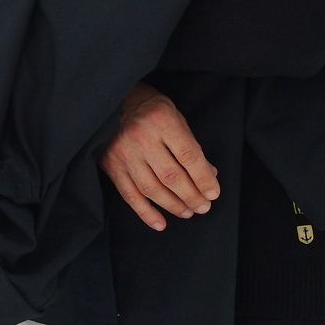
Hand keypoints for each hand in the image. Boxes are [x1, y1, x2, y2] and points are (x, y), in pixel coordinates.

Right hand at [99, 83, 219, 230]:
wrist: (112, 100)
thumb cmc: (150, 109)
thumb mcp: (176, 118)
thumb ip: (190, 147)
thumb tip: (209, 176)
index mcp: (162, 120)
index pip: (189, 157)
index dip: (204, 179)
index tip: (213, 193)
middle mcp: (141, 136)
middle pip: (171, 176)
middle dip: (192, 196)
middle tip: (203, 207)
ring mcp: (123, 152)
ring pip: (151, 189)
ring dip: (173, 205)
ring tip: (187, 212)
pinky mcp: (110, 164)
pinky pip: (129, 194)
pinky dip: (145, 212)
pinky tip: (160, 224)